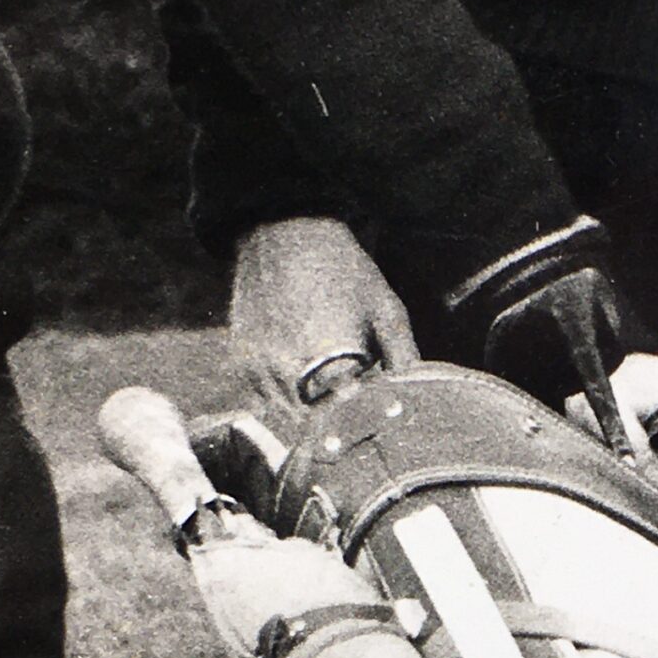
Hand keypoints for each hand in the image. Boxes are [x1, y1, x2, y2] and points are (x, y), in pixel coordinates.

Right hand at [227, 217, 416, 417]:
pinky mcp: (243, 365)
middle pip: (320, 424)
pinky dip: (286, 395)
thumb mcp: (386, 310)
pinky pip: (267, 400)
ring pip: (292, 416)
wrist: (285, 233)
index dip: (366, 417)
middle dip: (339, 416)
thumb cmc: (344, 270)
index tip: (377, 408)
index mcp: (331, 363)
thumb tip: (414, 399)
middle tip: (354, 391)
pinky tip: (301, 366)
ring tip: (326, 374)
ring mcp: (261, 371)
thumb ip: (403, 359)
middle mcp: (290, 374)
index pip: (351, 420)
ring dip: (311, 408)